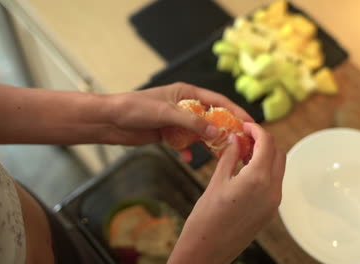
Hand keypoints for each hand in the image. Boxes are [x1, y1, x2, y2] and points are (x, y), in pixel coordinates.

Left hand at [105, 82, 252, 144]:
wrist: (110, 121)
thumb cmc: (135, 109)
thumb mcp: (166, 113)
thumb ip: (192, 122)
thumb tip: (217, 133)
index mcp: (186, 92)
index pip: (217, 100)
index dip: (234, 111)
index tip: (249, 123)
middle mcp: (184, 104)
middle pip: (211, 117)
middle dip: (223, 130)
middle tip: (238, 142)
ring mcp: (176, 120)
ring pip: (199, 132)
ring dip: (207, 143)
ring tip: (220, 155)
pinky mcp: (168, 133)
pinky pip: (184, 143)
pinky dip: (187, 151)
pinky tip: (188, 159)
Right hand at [168, 123, 285, 263]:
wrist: (206, 251)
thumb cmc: (206, 218)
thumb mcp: (217, 181)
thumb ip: (230, 156)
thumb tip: (236, 139)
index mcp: (258, 179)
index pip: (267, 143)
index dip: (257, 130)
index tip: (245, 125)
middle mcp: (272, 191)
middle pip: (279, 154)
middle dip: (264, 141)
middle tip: (245, 137)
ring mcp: (273, 203)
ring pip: (278, 168)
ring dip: (266, 156)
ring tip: (243, 152)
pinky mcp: (270, 212)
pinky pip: (274, 183)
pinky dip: (265, 171)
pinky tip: (246, 169)